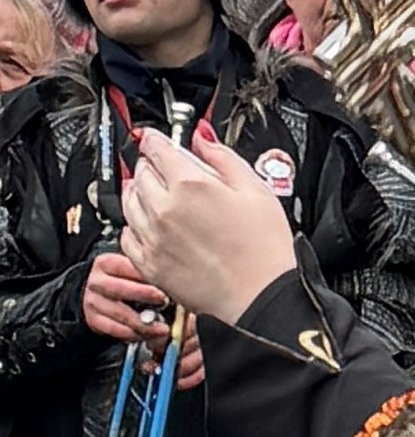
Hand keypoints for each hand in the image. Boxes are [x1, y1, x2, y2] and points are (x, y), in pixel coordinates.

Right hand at [81, 243, 204, 386]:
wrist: (102, 298)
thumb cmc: (127, 284)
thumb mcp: (135, 274)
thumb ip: (149, 275)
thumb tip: (175, 284)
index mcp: (107, 263)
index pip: (126, 266)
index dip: (146, 275)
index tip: (164, 282)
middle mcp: (97, 281)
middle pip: (120, 289)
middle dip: (144, 295)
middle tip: (164, 301)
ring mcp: (93, 300)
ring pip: (119, 313)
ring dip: (143, 323)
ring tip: (162, 328)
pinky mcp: (93, 319)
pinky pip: (114, 329)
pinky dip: (132, 334)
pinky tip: (146, 335)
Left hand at [116, 120, 295, 339]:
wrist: (261, 298)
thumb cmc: (265, 249)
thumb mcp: (256, 189)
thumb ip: (222, 156)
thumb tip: (201, 138)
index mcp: (190, 183)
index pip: (156, 147)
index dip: (157, 139)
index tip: (157, 140)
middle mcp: (164, 208)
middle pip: (140, 171)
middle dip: (151, 165)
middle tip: (166, 169)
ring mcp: (154, 237)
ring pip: (129, 201)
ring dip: (139, 191)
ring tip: (156, 194)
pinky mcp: (150, 264)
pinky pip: (127, 236)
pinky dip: (134, 225)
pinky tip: (150, 225)